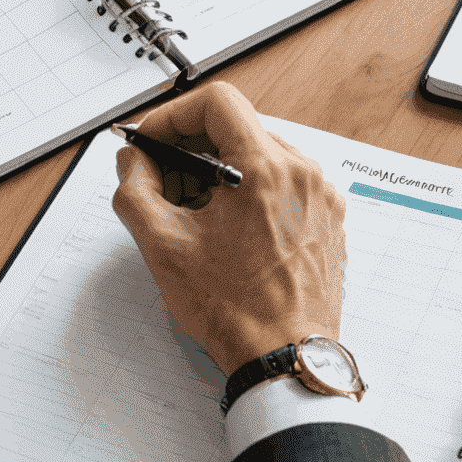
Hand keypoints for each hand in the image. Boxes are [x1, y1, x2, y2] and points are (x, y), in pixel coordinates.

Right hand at [112, 82, 345, 376]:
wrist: (285, 358)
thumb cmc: (236, 311)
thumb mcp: (163, 246)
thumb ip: (135, 189)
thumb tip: (134, 161)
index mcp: (265, 168)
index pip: (217, 102)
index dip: (174, 115)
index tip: (155, 142)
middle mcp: (301, 172)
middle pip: (238, 127)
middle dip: (192, 147)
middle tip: (164, 179)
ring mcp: (320, 196)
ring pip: (260, 154)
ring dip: (221, 170)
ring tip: (195, 210)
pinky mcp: (327, 218)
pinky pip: (283, 181)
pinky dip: (251, 190)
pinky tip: (228, 227)